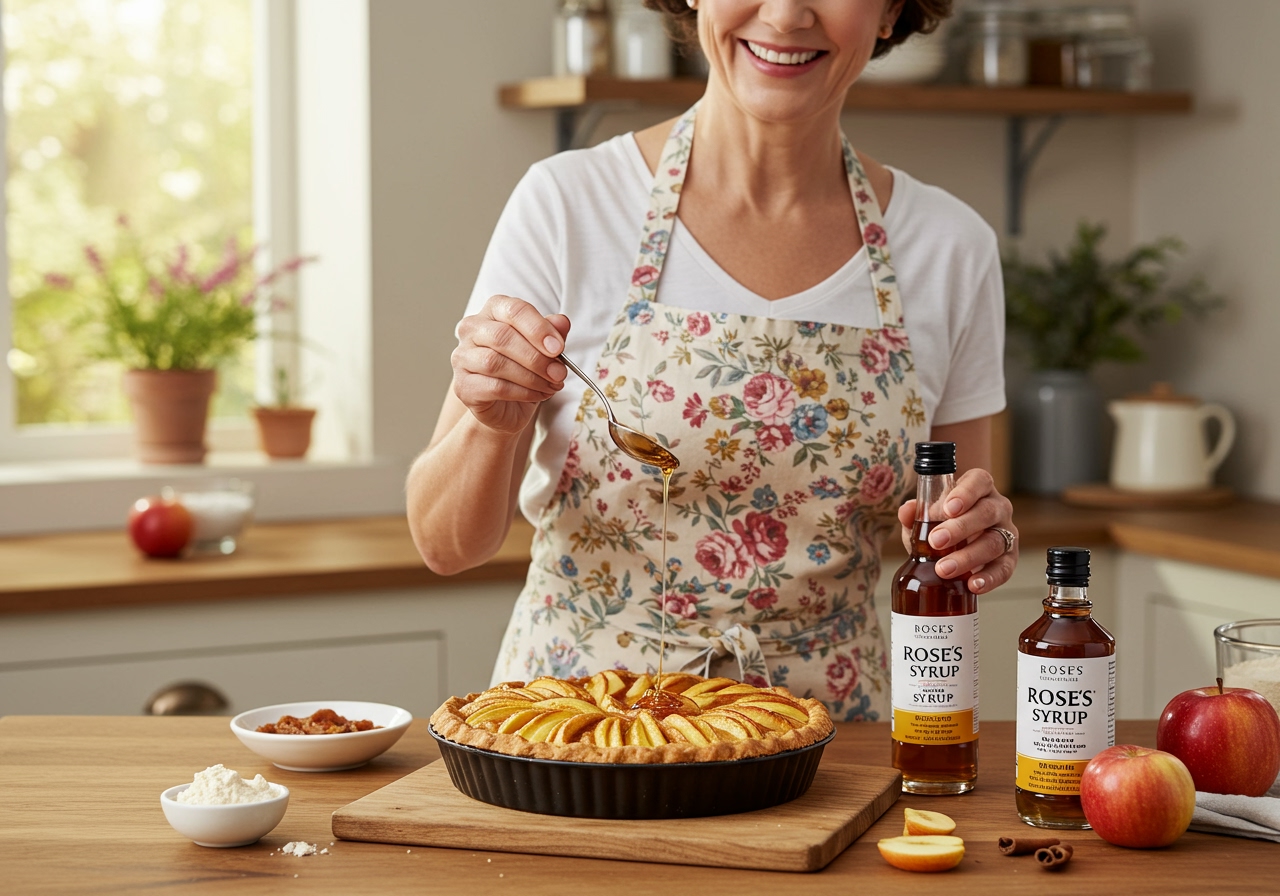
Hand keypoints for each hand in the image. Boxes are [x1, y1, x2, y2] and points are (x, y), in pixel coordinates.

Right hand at [451, 296, 569, 433]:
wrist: (508, 406)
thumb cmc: (524, 369)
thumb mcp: (544, 349)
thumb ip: (552, 332)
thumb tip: (561, 322)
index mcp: (494, 310)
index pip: (514, 310)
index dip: (538, 328)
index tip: (559, 348)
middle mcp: (472, 329)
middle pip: (502, 336)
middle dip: (536, 357)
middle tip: (559, 373)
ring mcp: (462, 357)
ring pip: (495, 363)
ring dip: (531, 377)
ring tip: (551, 385)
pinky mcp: (463, 386)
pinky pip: (494, 387)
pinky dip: (522, 392)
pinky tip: (537, 394)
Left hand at [897, 468, 1016, 594]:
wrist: (958, 542)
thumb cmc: (942, 523)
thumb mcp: (926, 517)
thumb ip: (915, 514)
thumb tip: (906, 511)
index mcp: (979, 488)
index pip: (979, 482)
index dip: (965, 493)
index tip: (948, 509)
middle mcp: (997, 507)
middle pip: (986, 513)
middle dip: (961, 528)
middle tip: (936, 541)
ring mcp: (1006, 532)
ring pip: (994, 542)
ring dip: (968, 557)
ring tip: (944, 569)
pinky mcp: (1009, 558)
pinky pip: (1004, 568)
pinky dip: (989, 578)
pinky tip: (973, 585)